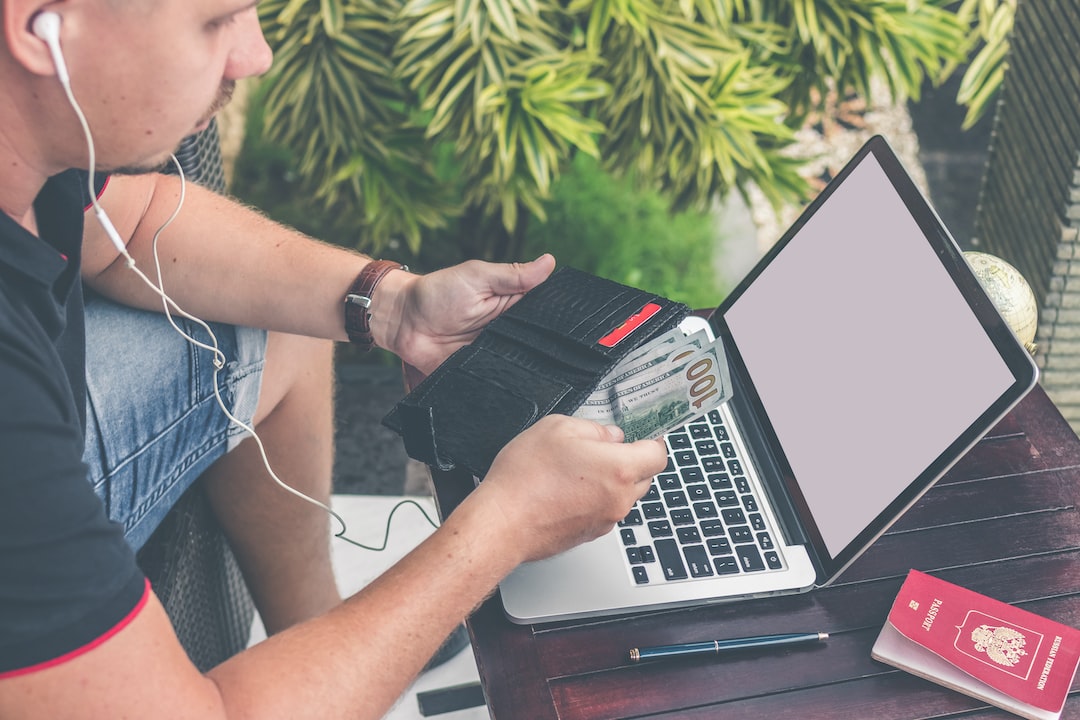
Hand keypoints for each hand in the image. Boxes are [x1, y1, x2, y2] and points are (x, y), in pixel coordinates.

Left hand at [376, 254, 555, 374]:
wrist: (402, 322)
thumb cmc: (436, 292)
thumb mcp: (477, 277)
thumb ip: (512, 275)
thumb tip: (549, 262)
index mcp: (512, 305)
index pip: (544, 312)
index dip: (558, 316)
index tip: (574, 322)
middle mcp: (507, 331)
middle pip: (536, 343)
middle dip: (546, 347)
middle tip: (558, 351)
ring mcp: (494, 354)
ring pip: (521, 365)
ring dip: (526, 366)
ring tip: (536, 368)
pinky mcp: (480, 373)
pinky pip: (498, 382)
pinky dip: (504, 384)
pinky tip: (514, 385)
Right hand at [468, 415, 668, 563]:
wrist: (502, 523)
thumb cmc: (525, 479)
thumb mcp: (557, 428)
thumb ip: (593, 428)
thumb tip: (609, 436)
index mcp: (619, 469)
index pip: (658, 455)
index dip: (652, 441)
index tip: (643, 434)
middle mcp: (619, 499)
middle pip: (644, 477)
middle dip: (631, 460)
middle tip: (603, 448)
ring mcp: (605, 520)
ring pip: (622, 495)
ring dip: (610, 481)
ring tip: (578, 468)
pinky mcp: (589, 534)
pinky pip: (603, 510)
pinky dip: (594, 498)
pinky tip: (566, 488)